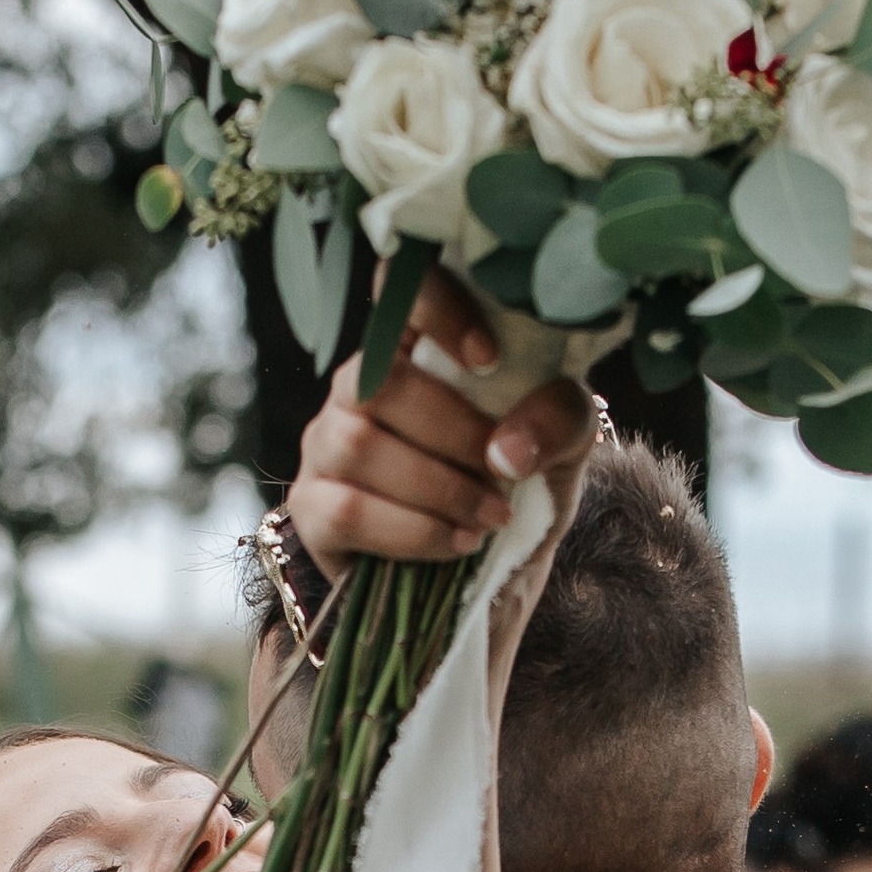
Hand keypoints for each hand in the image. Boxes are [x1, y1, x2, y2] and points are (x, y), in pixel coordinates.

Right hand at [289, 265, 596, 571]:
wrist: (485, 582)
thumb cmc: (513, 491)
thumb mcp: (559, 449)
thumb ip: (557, 422)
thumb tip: (508, 450)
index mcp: (415, 349)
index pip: (400, 288)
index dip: (436, 310)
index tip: (488, 359)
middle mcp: (358, 387)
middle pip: (379, 380)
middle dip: (454, 431)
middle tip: (503, 472)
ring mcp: (325, 446)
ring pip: (359, 445)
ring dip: (438, 486)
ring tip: (490, 516)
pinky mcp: (312, 511)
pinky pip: (348, 510)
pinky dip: (415, 532)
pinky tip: (458, 543)